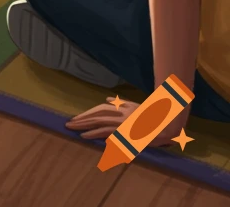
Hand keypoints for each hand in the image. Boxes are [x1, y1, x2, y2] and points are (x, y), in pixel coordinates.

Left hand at [67, 99, 188, 148]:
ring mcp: (122, 122)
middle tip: (68, 123)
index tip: (77, 117)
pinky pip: (106, 132)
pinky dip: (94, 133)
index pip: (100, 108)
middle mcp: (120, 113)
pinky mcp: (125, 131)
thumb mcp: (135, 106)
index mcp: (122, 107)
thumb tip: (106, 98)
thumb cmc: (153, 116)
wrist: (167, 123)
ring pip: (98, 122)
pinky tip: (85, 136)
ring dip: (84, 125)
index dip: (88, 113)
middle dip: (82, 119)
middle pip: (96, 114)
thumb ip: (120, 103)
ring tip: (72, 128)